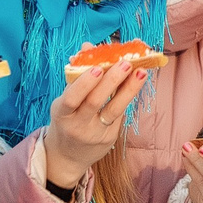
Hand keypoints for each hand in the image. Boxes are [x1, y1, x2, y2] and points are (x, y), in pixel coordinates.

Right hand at [41, 58, 150, 188]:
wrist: (67, 156)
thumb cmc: (66, 119)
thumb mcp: (64, 101)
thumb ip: (76, 76)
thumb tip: (88, 46)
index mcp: (61, 113)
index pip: (71, 98)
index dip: (84, 83)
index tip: (98, 68)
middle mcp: (77, 126)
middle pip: (95, 102)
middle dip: (112, 81)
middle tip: (125, 63)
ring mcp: (95, 134)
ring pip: (114, 110)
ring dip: (129, 89)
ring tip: (141, 72)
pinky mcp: (109, 139)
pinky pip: (120, 114)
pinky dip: (127, 96)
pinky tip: (136, 82)